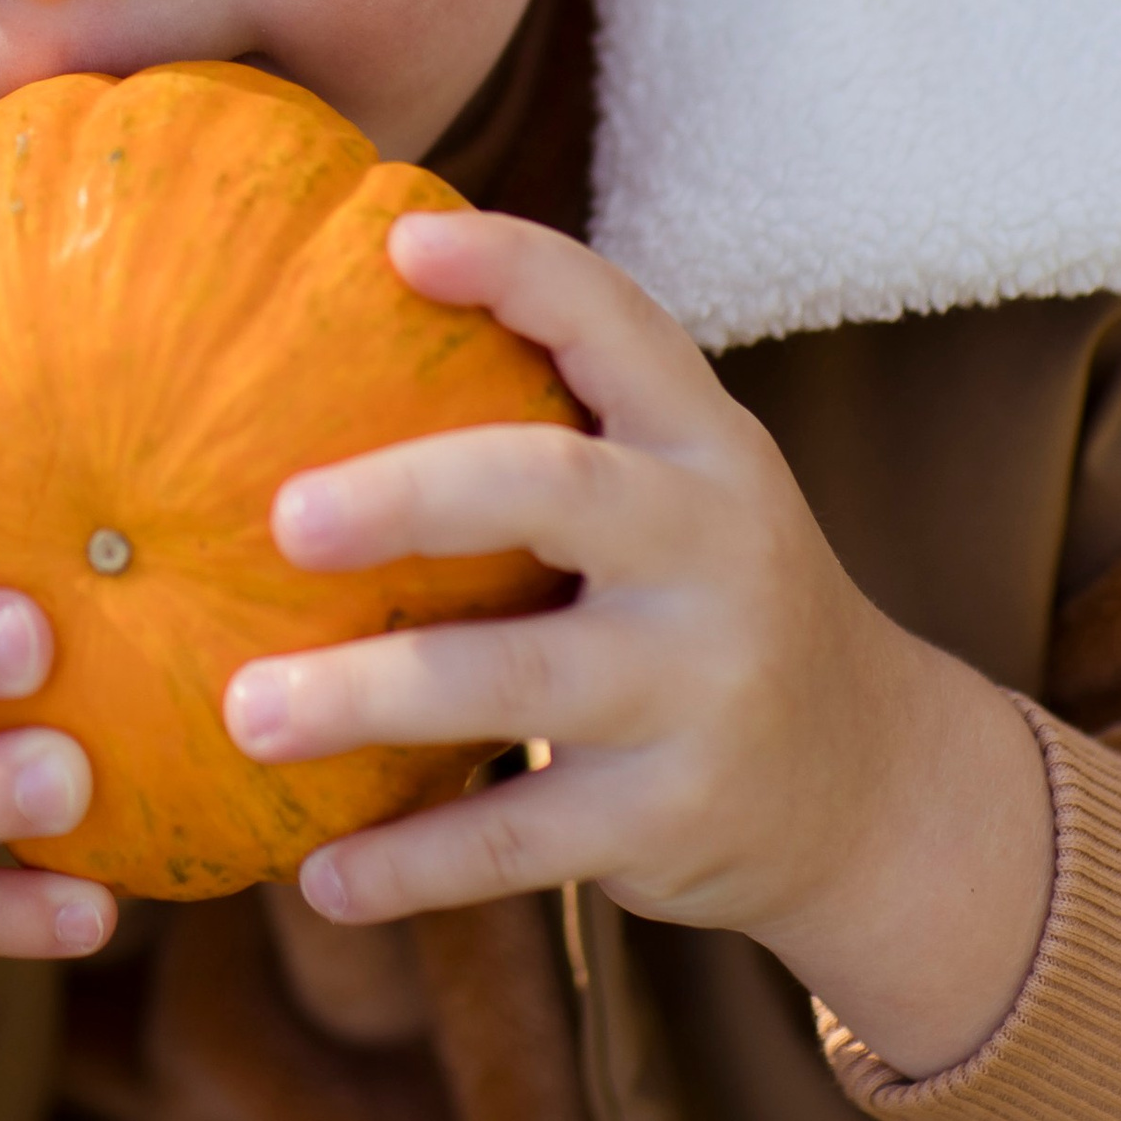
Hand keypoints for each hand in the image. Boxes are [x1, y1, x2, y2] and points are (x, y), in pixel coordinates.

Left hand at [222, 213, 1053, 1078]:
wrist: (875, 786)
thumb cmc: (704, 599)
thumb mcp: (678, 492)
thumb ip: (556, 431)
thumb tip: (320, 344)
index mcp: (702, 445)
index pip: (618, 324)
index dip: (517, 271)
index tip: (400, 242)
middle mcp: (711, 549)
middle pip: (556, 489)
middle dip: (411, 493)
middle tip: (282, 516)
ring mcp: (698, 687)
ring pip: (517, 682)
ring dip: (370, 696)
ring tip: (245, 712)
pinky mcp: (671, 816)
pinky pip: (519, 839)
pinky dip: (412, 863)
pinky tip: (318, 878)